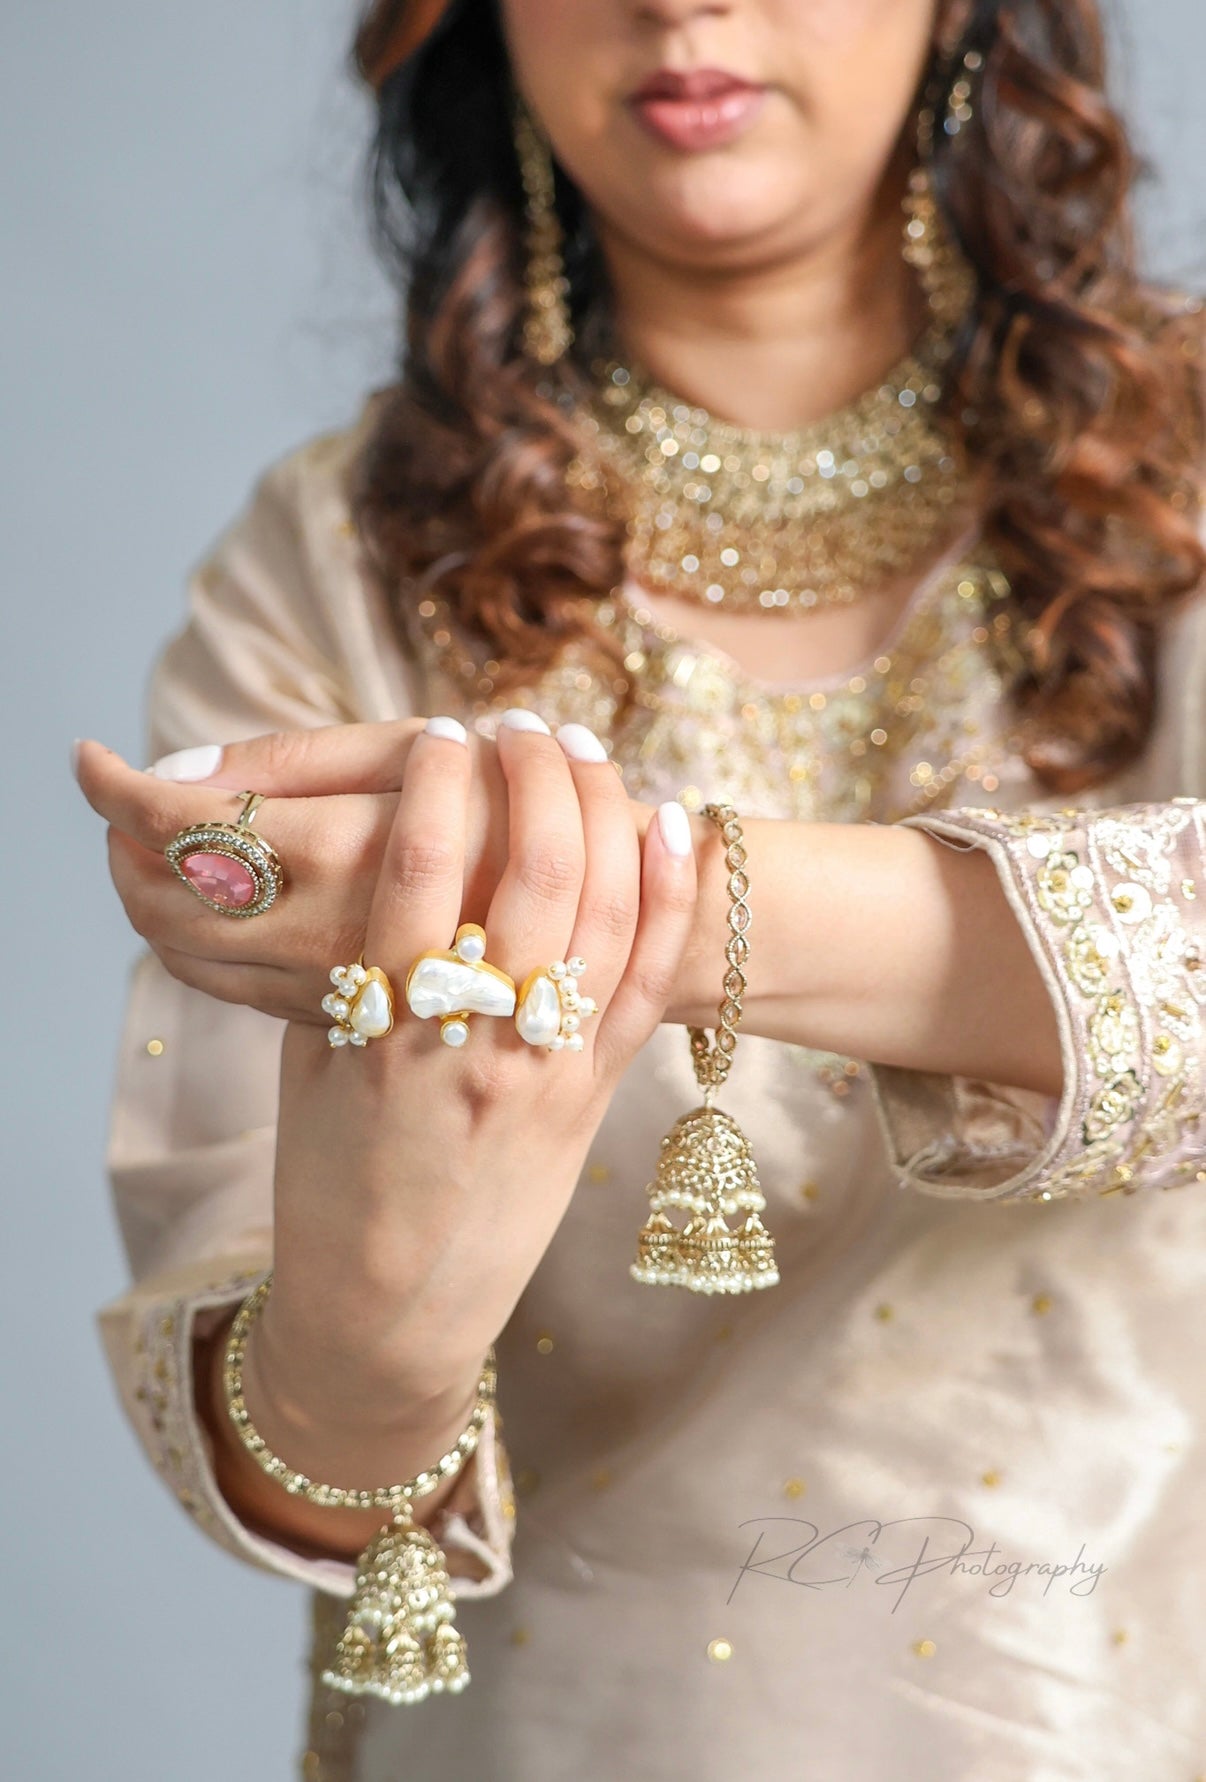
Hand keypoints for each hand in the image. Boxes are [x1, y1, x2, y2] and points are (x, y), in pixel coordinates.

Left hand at [73, 716, 518, 1022]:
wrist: (596, 926)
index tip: (93, 759)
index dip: (117, 788)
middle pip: (160, 899)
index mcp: (339, 850)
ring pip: (185, 954)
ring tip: (163, 848)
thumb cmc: (513, 814)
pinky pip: (227, 985)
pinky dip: (195, 940)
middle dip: (124, 846)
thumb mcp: (417, 754)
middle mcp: (320, 931)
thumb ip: (295, 759)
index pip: (178, 822)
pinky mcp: (337, 1019)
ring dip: (151, 895)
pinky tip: (221, 900)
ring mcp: (325, 986)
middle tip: (126, 805)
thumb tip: (178, 771)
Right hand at [232, 717, 698, 1467]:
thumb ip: (342, 970)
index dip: (435, 780)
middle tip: (522, 724)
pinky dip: (666, 896)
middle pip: (530, 866)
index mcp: (381, 1029)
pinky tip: (670, 824)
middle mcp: (475, 1039)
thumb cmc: (332, 1188)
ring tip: (586, 747)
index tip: (438, 731)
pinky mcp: (596, 1097)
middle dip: (534, 771)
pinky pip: (647, 981)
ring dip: (603, 808)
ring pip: (602, 908)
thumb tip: (365, 867)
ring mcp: (548, 1068)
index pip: (415, 866)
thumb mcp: (311, 1069)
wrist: (391, 1312)